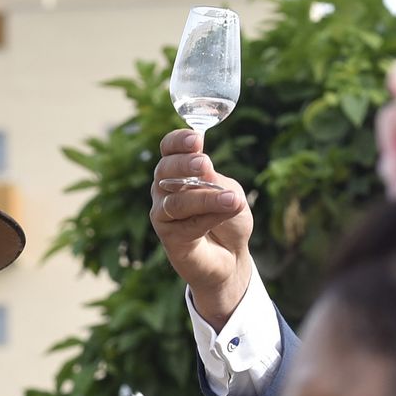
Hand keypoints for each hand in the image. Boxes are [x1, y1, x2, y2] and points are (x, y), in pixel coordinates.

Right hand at [150, 129, 254, 330]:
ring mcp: (163, 213)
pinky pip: (188, 224)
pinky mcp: (169, 237)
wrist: (231, 255)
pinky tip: (228, 211)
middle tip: (205, 163)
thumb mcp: (228, 191)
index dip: (178, 141)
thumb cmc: (227, 218)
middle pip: (165, 170)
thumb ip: (214, 180)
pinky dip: (210, 217)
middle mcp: (164, 189)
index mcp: (178, 170)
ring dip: (206, 198)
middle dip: (184, 165)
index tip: (196, 139)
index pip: (169, 149)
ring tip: (231, 198)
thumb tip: (203, 168)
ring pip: (177, 201)